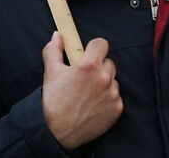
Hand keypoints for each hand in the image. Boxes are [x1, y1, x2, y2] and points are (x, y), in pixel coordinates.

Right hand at [42, 32, 123, 149]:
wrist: (58, 133)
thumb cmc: (54, 102)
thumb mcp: (51, 73)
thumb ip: (54, 50)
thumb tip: (58, 36)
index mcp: (89, 66)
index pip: (101, 44)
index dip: (94, 48)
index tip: (89, 54)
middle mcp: (104, 78)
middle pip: (108, 62)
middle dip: (98, 67)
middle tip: (84, 78)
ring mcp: (112, 94)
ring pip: (112, 79)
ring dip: (103, 82)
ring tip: (88, 93)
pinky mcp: (117, 108)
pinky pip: (116, 95)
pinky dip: (107, 98)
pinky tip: (94, 104)